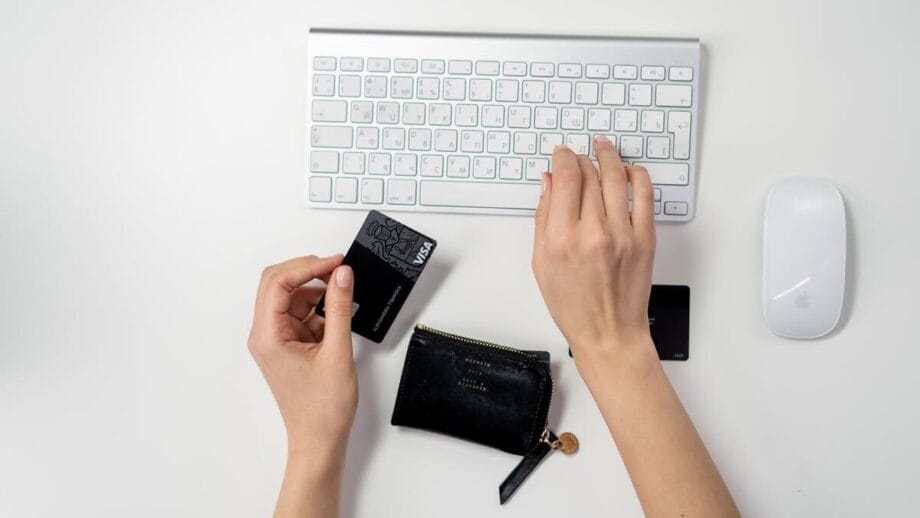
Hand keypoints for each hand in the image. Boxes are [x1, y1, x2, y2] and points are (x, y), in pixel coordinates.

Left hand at [248, 254, 356, 458]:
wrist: (319, 439)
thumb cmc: (322, 409)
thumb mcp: (337, 351)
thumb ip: (339, 308)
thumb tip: (342, 275)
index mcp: (268, 336)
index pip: (278, 283)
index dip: (308, 266)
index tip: (336, 262)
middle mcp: (265, 335)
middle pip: (278, 284)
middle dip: (308, 272)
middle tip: (338, 269)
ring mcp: (275, 339)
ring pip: (291, 297)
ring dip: (316, 291)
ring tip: (343, 295)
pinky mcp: (288, 344)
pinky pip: (300, 313)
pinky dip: (319, 309)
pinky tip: (337, 316)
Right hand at [532, 137, 656, 368]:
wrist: (609, 333)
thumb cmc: (573, 306)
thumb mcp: (542, 264)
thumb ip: (543, 219)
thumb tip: (548, 183)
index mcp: (562, 239)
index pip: (565, 179)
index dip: (563, 158)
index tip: (561, 154)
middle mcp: (593, 232)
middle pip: (589, 175)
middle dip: (581, 158)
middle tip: (578, 156)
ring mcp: (623, 234)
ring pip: (616, 177)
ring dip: (609, 156)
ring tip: (603, 148)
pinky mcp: (645, 239)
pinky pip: (645, 195)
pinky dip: (637, 176)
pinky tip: (629, 171)